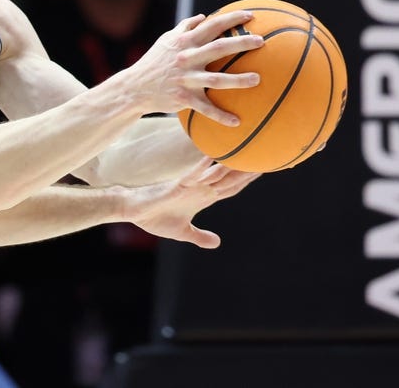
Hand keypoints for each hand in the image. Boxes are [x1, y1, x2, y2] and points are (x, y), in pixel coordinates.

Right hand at [118, 10, 263, 125]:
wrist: (135, 87)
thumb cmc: (154, 62)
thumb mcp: (165, 40)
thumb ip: (184, 28)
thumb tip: (203, 17)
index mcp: (184, 42)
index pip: (212, 26)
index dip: (231, 19)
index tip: (251, 16)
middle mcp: (186, 58)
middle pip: (219, 48)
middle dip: (241, 43)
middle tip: (261, 42)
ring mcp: (185, 78)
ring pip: (216, 79)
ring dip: (238, 80)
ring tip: (257, 79)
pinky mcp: (183, 97)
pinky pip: (205, 108)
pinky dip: (220, 116)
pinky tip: (236, 122)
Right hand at [125, 157, 259, 248]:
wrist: (132, 211)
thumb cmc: (154, 218)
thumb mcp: (182, 232)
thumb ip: (199, 236)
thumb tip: (217, 243)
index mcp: (202, 197)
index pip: (230, 188)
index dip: (247, 181)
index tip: (263, 171)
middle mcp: (199, 189)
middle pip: (228, 179)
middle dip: (247, 171)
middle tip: (266, 157)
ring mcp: (189, 186)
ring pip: (214, 174)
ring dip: (231, 166)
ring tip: (247, 155)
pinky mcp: (176, 186)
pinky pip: (191, 176)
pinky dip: (202, 168)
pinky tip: (212, 159)